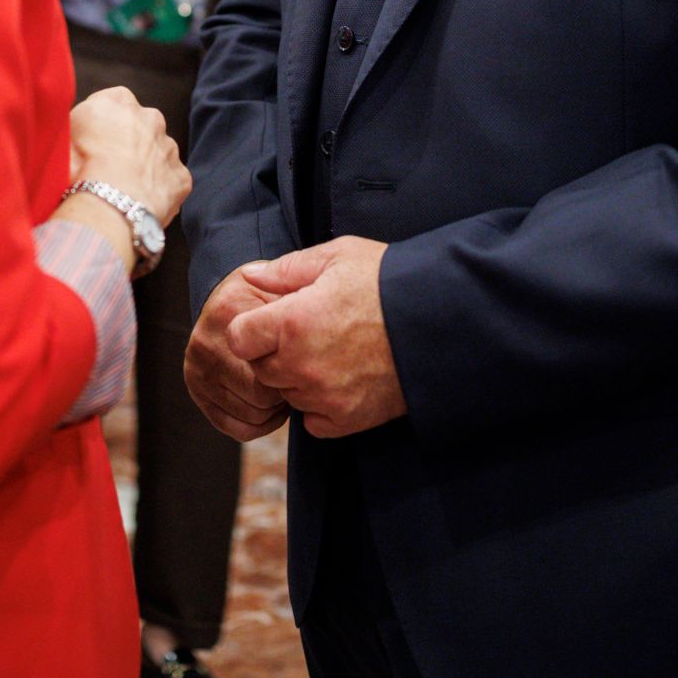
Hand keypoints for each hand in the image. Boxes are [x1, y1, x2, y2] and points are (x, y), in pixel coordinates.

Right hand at [67, 86, 190, 227]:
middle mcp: (149, 117)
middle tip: (106, 169)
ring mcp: (168, 148)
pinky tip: (137, 204)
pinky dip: (157, 192)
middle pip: (138, 127)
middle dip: (127, 144)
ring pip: (156, 154)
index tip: (89, 145)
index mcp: (118, 100)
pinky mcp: (180, 177)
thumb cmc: (76, 170)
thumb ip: (73, 125)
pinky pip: (169, 182)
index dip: (100, 126)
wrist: (107, 207)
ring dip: (143, 168)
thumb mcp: (60, 135)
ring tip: (120, 191)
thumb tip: (70, 130)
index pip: (111, 104)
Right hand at [185, 269, 290, 441]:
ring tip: (282, 386)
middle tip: (295, 378)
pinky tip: (270, 406)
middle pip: (261, 397)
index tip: (302, 361)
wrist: (229, 296)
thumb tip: (317, 330)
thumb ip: (297, 301)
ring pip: (251, 417)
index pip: (269, 368)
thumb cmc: (266, 297)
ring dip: (274, 409)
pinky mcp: (196, 388)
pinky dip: (259, 425)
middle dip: (284, 392)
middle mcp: (206, 343)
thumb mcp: (282, 289)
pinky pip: (236, 429)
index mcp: (228, 315)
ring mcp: (197, 368)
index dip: (294, 371)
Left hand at [227, 237, 404, 438]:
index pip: (239, 338)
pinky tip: (341, 377)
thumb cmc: (386, 281)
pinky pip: (312, 420)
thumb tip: (250, 275)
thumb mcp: (336, 256)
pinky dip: (320, 405)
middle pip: (261, 369)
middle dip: (274, 352)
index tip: (272, 319)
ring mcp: (323, 396)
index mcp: (291, 322)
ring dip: (297, 377)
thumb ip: (285, 269)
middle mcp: (300, 365)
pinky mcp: (347, 419)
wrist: (437, 320)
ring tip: (330, 351)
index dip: (252, 327)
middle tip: (306, 332)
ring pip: (287, 394)